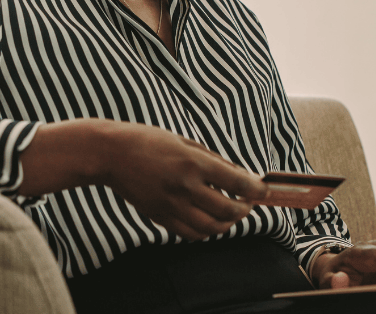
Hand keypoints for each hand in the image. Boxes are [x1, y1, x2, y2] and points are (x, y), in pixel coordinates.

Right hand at [99, 122, 268, 240]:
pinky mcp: (159, 216)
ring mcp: (171, 205)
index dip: (257, 190)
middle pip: (228, 210)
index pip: (237, 182)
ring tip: (231, 214)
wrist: (111, 154)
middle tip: (248, 203)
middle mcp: (185, 186)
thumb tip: (241, 176)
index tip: (265, 191)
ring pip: (211, 227)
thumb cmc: (148, 141)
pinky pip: (190, 233)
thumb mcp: (185, 142)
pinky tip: (209, 219)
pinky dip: (206, 231)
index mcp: (193, 162)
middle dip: (244, 209)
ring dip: (228, 224)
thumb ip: (213, 160)